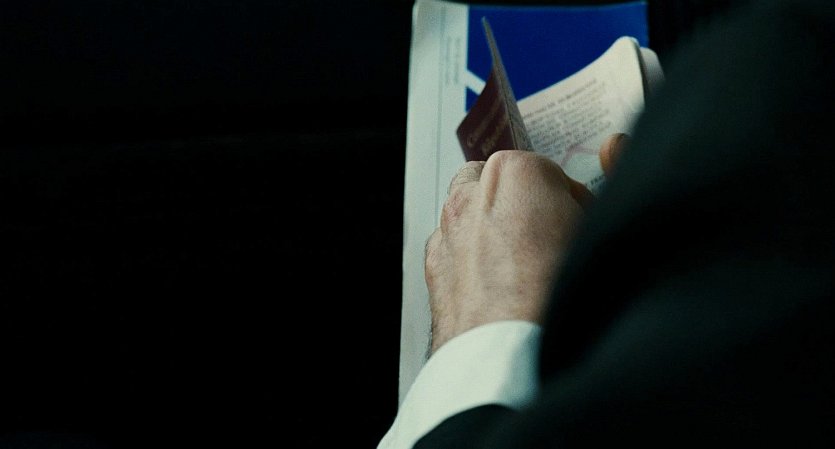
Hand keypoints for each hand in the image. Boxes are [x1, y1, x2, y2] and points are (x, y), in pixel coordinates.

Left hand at [424, 134, 627, 353]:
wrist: (513, 361)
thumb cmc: (560, 301)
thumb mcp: (604, 229)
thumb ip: (617, 172)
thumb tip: (615, 146)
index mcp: (516, 174)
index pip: (548, 170)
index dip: (569, 200)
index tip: (579, 223)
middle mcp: (472, 195)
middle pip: (500, 181)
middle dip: (522, 201)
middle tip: (550, 237)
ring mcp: (446, 231)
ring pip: (470, 210)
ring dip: (492, 224)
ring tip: (523, 264)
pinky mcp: (432, 268)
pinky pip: (453, 246)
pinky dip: (470, 254)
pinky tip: (497, 285)